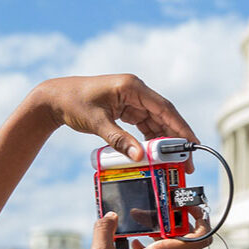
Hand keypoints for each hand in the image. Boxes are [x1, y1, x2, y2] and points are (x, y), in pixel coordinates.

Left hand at [38, 74, 197, 171]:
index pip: (164, 109)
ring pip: (155, 122)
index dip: (181, 127)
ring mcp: (131, 100)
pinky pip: (143, 125)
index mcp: (132, 87)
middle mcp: (135, 91)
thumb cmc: (74, 103)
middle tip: (188, 161)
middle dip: (176, 139)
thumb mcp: (97, 122)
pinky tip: (157, 154)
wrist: (54, 98)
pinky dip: (150, 139)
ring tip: (175, 162)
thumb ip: (119, 140)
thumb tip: (139, 157)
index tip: (194, 143)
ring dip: (164, 141)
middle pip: (163, 116)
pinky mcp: (124, 108)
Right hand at [88, 208, 210, 248]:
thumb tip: (110, 215)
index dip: (202, 216)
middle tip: (148, 207)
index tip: (186, 204)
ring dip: (156, 227)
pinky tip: (130, 242)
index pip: (202, 235)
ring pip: (172, 241)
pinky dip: (151, 241)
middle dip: (168, 215)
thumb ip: (104, 229)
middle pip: (184, 231)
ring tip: (135, 221)